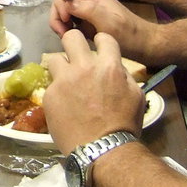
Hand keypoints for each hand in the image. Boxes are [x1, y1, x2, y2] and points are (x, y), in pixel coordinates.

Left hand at [43, 29, 144, 153]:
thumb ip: (123, 75)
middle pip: (71, 37)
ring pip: (54, 58)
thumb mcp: (136, 96)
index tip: (98, 50)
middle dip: (73, 43)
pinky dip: (57, 91)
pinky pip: (51, 84)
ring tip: (67, 81)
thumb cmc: (124, 125)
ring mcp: (64, 80)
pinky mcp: (50, 94)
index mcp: (109, 66)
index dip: (101, 43)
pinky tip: (64, 104)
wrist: (102, 150)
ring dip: (62, 67)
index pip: (103, 37)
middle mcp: (84, 67)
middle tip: (76, 57)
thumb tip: (114, 66)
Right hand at [49, 0, 154, 61]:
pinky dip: (67, 30)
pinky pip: (71, 23)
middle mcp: (89, 2)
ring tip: (66, 37)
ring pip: (65, 12)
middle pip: (63, 0)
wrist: (144, 46)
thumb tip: (66, 5)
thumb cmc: (128, 34)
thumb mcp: (109, 21)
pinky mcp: (89, 25)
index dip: (61, 1)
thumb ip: (87, 9)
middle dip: (58, 14)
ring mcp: (89, 14)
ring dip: (60, 23)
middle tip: (62, 32)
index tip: (65, 19)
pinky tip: (72, 39)